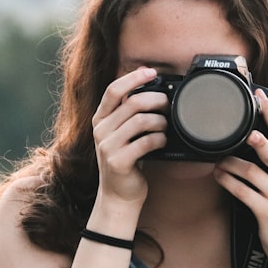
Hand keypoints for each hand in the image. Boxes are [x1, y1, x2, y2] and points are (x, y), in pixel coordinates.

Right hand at [92, 67, 168, 208]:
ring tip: (166, 127)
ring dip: (160, 122)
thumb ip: (128, 113)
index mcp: (100, 119)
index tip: (151, 72)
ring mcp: (107, 147)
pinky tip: (163, 141)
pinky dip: (160, 139)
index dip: (133, 78)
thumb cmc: (126, 160)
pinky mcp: (118, 162)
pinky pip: (146, 142)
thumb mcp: (120, 133)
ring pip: (141, 121)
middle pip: (133, 102)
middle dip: (156, 100)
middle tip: (168, 105)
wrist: (118, 195)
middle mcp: (100, 130)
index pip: (113, 90)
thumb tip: (151, 87)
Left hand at [213, 89, 267, 263]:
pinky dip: (228, 181)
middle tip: (243, 129)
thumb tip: (257, 137)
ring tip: (217, 159)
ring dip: (230, 163)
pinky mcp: (266, 211)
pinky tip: (218, 175)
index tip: (261, 95)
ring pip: (251, 171)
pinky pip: (242, 191)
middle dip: (258, 139)